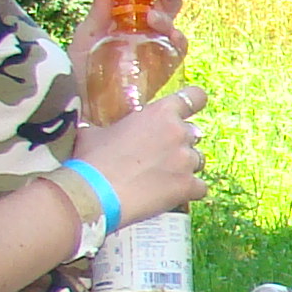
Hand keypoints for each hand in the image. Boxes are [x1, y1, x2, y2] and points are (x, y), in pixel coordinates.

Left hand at [68, 0, 185, 79]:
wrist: (84, 110)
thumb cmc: (81, 74)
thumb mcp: (84, 40)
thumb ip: (96, 14)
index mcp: (126, 16)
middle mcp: (145, 27)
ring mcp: (156, 46)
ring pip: (174, 20)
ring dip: (168, 12)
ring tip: (152, 14)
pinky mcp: (164, 66)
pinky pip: (178, 49)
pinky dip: (178, 38)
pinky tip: (169, 34)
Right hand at [73, 83, 208, 220]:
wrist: (95, 194)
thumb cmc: (92, 160)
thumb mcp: (94, 132)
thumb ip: (108, 128)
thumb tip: (91, 129)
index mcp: (160, 113)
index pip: (194, 97)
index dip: (195, 101)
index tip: (190, 109)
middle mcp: (179, 133)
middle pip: (193, 134)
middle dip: (180, 144)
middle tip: (158, 156)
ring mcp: (186, 160)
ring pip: (198, 161)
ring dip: (184, 167)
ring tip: (161, 178)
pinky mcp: (187, 186)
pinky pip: (200, 188)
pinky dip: (189, 191)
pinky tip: (172, 195)